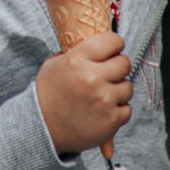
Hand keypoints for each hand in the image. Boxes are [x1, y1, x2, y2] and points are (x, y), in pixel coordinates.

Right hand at [35, 32, 132, 154]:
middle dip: (117, 67)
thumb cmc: (47, 94)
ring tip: (102, 95)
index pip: (112, 41)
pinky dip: (117, 110)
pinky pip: (127, 108)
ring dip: (118, 90)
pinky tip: (102, 110)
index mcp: (77, 60)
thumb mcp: (54, 64)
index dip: (114, 44)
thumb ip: (75, 53)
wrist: (41, 128)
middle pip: (125, 63)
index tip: (112, 50)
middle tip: (108, 73)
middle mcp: (92, 78)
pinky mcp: (112, 120)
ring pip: (128, 87)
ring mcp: (104, 100)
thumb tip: (96, 44)